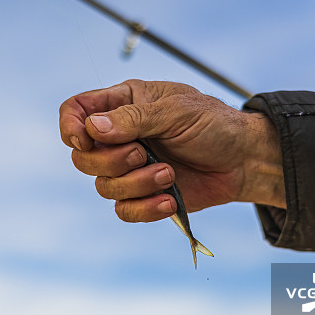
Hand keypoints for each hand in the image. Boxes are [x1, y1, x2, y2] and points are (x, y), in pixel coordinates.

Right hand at [58, 79, 284, 222]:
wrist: (244, 160)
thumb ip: (133, 119)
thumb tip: (93, 129)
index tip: (84, 140)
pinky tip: (170, 199)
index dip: (70, 126)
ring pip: (103, 187)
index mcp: (123, 104)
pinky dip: (145, 209)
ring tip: (170, 174)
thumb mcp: (176, 111)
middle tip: (144, 154)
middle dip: (111, 161)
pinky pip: (124, 211)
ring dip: (136, 184)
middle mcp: (120, 136)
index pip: (76, 110)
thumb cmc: (214, 125)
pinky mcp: (144, 195)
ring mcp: (130, 168)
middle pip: (82, 157)